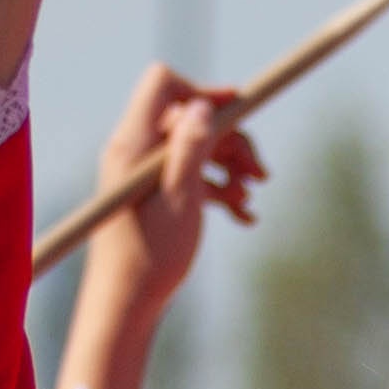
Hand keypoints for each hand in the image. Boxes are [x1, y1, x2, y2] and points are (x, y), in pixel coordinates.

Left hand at [91, 61, 270, 300]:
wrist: (128, 303)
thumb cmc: (150, 255)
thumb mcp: (181, 196)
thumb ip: (191, 147)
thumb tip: (204, 105)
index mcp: (133, 144)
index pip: (164, 85)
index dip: (202, 92)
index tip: (238, 111)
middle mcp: (135, 152)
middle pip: (191, 118)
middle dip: (230, 140)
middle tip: (261, 172)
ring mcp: (145, 173)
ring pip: (197, 148)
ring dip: (231, 167)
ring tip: (253, 197)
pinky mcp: (155, 194)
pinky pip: (192, 175)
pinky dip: (219, 189)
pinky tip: (243, 215)